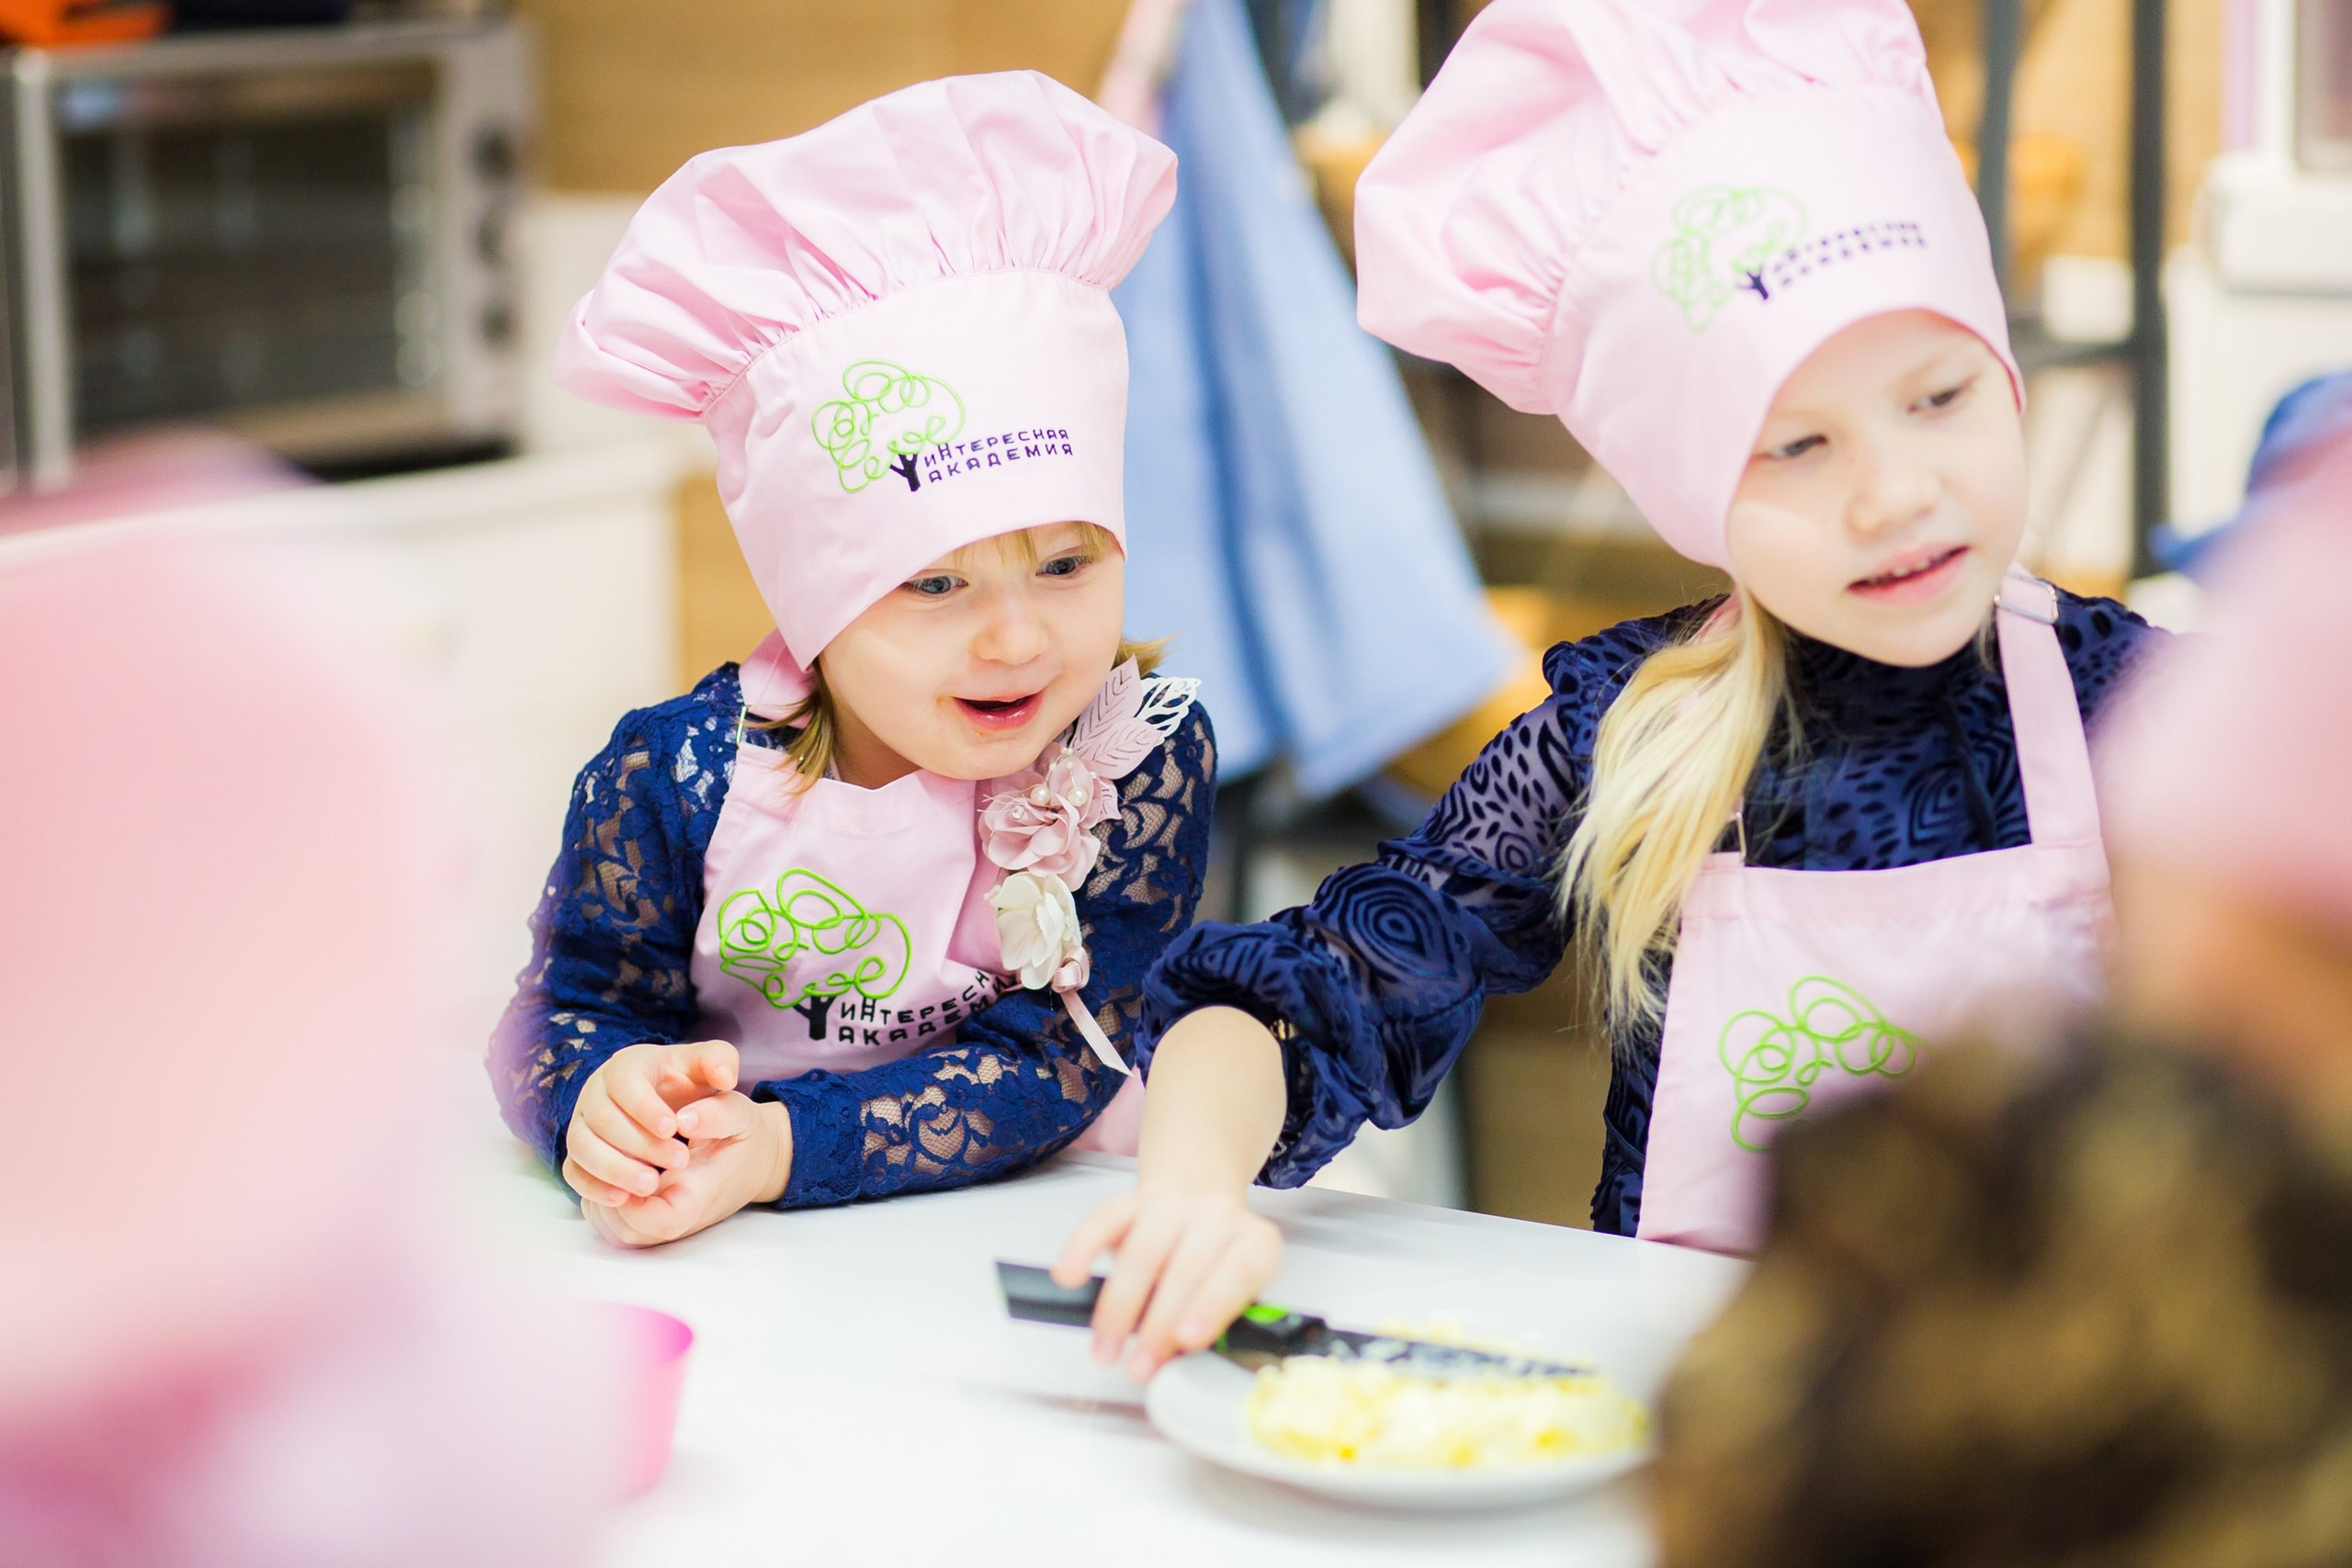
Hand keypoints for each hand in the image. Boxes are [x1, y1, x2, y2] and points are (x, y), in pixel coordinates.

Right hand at [562, 1040, 738, 1206]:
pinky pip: (573, 1170)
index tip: (673, 1128)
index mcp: (627, 1065)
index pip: (624, 1082)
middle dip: (638, 1143)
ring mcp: (582, 1122)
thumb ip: (720, 1062)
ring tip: (652, 1185)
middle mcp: (596, 1091)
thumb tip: (725, 1077)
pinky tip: (622, 1199)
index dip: (644, 1106)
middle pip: (602, 1118)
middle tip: (679, 1161)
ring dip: (614, 1168)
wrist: (675, 1107)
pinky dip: (593, 1186)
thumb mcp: (710, 1067)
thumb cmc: (690, 1084)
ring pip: (582, 1145)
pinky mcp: (579, 1151)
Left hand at [580, 1093, 793, 1248]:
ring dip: (602, 1194)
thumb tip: (685, 1119)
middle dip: (610, 1189)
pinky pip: (612, 1224)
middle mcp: (678, 1219)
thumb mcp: (740, 1115)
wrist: (754, 1162)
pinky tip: (610, 1168)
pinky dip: (601, 1198)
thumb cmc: (743, 1139)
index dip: (633, 1201)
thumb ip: (715, 1116)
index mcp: (700, 1196)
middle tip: (612, 1152)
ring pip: (613, 1228)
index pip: (661, 1221)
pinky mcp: (648, 1222)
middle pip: (627, 1229)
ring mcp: (661, 1225)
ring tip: (609, 1157)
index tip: (630, 1167)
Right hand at [1054, 1179, 1281, 1382]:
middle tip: (1139, 1367)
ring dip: (1119, 1305)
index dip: (1212, 1306)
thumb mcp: (1236, 1296)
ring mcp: (1173, 1205)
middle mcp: (1217, 1217)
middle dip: (1158, 1325)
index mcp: (1255, 1243)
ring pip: (1143, 1250)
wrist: (1202, 1202)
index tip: (1186, 1340)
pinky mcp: (1132, 1201)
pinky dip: (1082, 1248)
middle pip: (1186, 1268)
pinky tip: (1069, 1277)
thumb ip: (1217, 1324)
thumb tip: (1180, 1362)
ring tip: (1107, 1349)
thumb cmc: (1219, 1266)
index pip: (1238, 1272)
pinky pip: (1103, 1220)